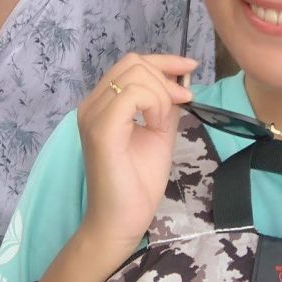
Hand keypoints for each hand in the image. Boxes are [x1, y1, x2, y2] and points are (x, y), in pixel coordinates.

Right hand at [76, 53, 196, 257]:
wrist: (120, 221)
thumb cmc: (137, 183)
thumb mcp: (159, 134)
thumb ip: (164, 106)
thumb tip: (179, 82)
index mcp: (102, 104)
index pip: (130, 63)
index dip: (163, 60)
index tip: (190, 67)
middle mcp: (92, 104)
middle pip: (133, 63)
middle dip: (165, 78)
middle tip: (180, 105)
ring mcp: (93, 115)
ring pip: (134, 75)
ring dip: (160, 94)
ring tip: (163, 123)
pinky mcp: (101, 130)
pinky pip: (131, 95)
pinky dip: (153, 104)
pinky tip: (157, 125)